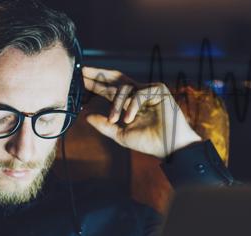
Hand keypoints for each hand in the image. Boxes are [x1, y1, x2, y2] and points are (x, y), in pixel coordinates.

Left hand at [82, 66, 200, 158]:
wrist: (169, 148)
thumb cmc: (148, 141)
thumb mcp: (120, 134)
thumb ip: (104, 125)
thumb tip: (86, 116)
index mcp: (130, 101)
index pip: (111, 87)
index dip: (96, 82)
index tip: (81, 78)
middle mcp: (139, 92)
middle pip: (116, 77)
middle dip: (99, 74)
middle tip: (84, 71)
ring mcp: (149, 90)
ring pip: (125, 88)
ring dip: (115, 104)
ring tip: (113, 119)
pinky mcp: (160, 92)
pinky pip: (138, 95)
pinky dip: (131, 107)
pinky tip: (128, 120)